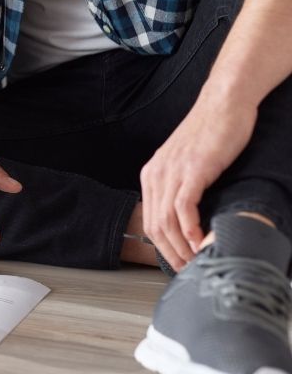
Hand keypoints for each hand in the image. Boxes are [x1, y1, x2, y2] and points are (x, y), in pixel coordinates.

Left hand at [140, 92, 256, 270]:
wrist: (224, 104)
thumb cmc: (212, 133)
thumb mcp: (189, 163)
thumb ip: (183, 187)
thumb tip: (188, 218)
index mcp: (152, 174)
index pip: (150, 220)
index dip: (163, 247)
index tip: (178, 263)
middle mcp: (156, 174)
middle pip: (154, 225)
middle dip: (170, 254)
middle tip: (187, 271)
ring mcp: (172, 171)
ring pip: (167, 221)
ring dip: (181, 247)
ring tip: (196, 262)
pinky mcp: (193, 169)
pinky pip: (184, 207)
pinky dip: (190, 229)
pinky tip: (200, 242)